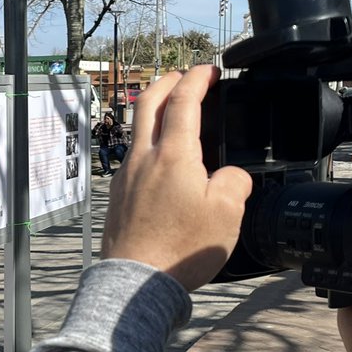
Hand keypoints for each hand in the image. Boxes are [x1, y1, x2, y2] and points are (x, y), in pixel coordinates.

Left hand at [102, 66, 252, 290]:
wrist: (137, 281)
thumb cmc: (180, 249)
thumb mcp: (227, 213)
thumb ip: (234, 182)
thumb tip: (229, 176)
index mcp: (173, 155)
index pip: (184, 101)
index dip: (197, 79)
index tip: (209, 70)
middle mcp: (143, 158)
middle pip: (149, 102)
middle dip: (167, 81)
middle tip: (184, 76)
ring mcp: (126, 175)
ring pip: (136, 128)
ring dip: (154, 109)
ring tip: (171, 111)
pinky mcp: (117, 195)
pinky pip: (132, 155)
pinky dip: (147, 140)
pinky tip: (159, 156)